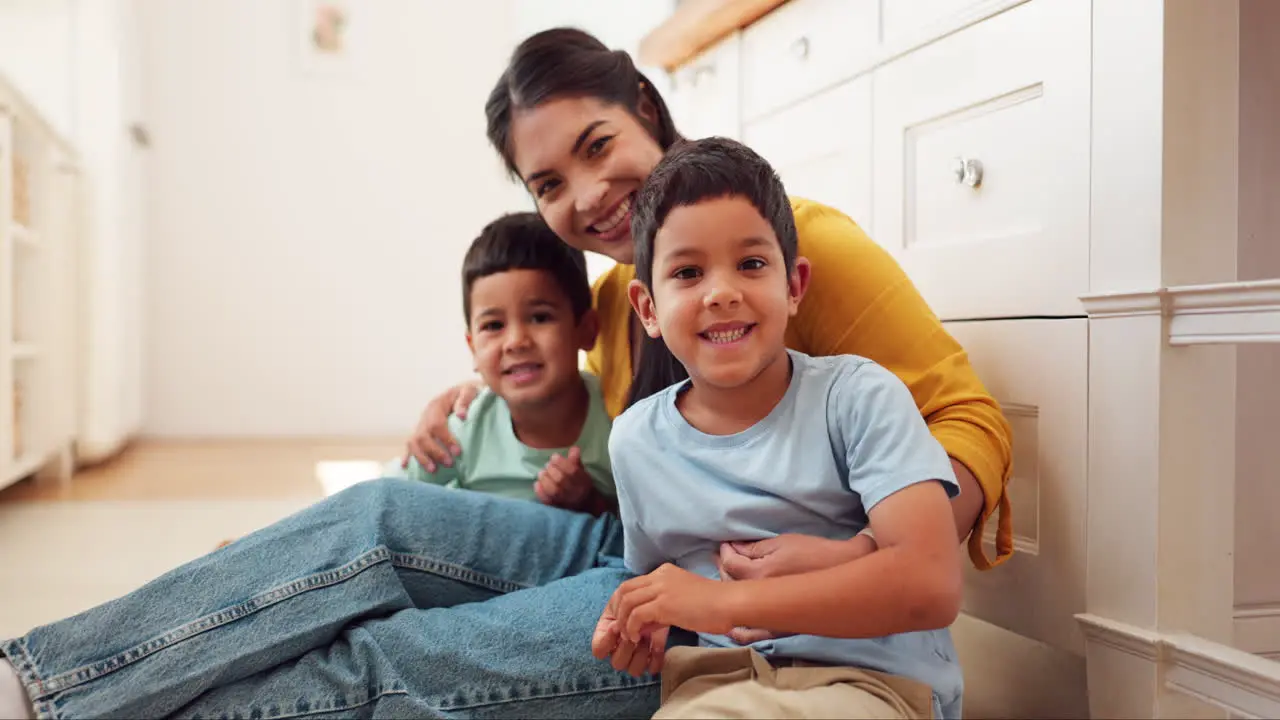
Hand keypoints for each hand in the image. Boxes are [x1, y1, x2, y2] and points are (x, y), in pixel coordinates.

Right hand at [402, 380, 483, 471]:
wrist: (458, 393)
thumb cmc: (466, 394)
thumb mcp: (469, 391)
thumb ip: (465, 400)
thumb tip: (462, 415)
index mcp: (436, 406)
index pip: (436, 424)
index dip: (446, 439)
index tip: (457, 452)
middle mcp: (425, 416)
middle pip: (422, 436)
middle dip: (434, 452)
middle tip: (449, 464)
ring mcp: (420, 424)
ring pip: (413, 442)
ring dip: (421, 458)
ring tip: (433, 470)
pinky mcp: (420, 432)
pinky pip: (410, 444)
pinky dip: (408, 455)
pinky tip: (406, 466)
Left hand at [534, 447, 593, 509]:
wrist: (584, 505)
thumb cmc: (580, 484)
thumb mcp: (581, 471)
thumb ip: (576, 460)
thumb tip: (574, 448)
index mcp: (583, 481)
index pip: (572, 471)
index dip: (562, 462)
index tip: (554, 457)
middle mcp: (575, 492)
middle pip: (561, 480)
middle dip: (552, 469)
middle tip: (548, 465)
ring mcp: (565, 501)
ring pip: (553, 490)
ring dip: (545, 479)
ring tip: (542, 473)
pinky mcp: (556, 507)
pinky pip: (547, 500)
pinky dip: (540, 491)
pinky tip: (537, 484)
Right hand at [592, 601, 668, 676]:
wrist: (657, 600)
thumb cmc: (634, 599)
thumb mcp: (622, 599)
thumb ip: (617, 614)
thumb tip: (616, 628)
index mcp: (606, 637)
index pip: (598, 650)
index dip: (607, 641)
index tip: (615, 627)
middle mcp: (619, 650)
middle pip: (617, 663)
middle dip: (627, 647)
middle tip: (635, 633)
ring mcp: (635, 657)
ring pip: (633, 670)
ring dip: (641, 653)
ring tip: (647, 637)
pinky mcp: (653, 659)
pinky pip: (652, 669)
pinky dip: (655, 659)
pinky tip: (657, 646)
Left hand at [611, 564, 734, 642]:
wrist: (730, 603)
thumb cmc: (713, 604)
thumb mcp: (683, 598)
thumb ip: (663, 604)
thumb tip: (646, 621)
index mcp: (664, 572)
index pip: (632, 584)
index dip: (622, 602)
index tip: (624, 620)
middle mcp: (660, 576)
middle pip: (624, 590)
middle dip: (617, 611)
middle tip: (621, 629)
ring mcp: (662, 588)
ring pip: (627, 602)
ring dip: (623, 622)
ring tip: (630, 636)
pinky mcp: (665, 604)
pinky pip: (637, 615)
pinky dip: (632, 628)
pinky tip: (638, 638)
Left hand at [717, 533, 874, 643]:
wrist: (845, 571)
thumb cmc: (816, 553)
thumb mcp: (782, 542)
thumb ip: (754, 548)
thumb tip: (733, 548)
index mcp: (761, 574)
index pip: (730, 564)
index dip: (725, 551)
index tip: (726, 544)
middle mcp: (762, 598)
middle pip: (730, 584)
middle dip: (723, 568)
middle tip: (724, 556)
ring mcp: (770, 616)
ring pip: (737, 607)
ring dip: (728, 591)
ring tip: (728, 578)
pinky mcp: (779, 628)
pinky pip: (751, 634)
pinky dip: (738, 631)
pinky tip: (730, 626)